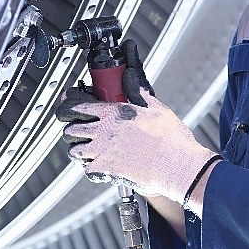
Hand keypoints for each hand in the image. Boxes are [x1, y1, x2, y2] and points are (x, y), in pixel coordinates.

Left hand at [61, 87, 218, 200]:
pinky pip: (86, 169)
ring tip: (89, 147)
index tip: (71, 105)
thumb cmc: (171, 139)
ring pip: (74, 150)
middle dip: (74, 128)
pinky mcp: (106, 171)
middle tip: (81, 129)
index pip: (79, 106)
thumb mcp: (157, 108)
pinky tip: (99, 164)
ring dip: (79, 148)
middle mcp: (104, 132)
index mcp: (114, 113)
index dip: (71, 104)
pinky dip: (90, 167)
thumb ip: (138, 92)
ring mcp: (102, 152)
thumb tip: (130, 77)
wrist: (177, 166)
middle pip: (71, 129)